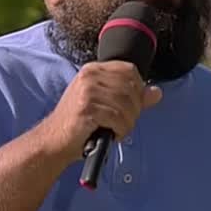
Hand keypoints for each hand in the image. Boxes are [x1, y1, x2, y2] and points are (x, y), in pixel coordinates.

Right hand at [42, 60, 162, 162]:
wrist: (54, 141)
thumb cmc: (79, 124)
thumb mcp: (106, 105)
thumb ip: (132, 97)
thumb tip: (156, 92)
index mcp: (94, 69)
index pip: (130, 70)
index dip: (137, 90)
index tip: (130, 106)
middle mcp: (90, 75)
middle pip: (131, 87)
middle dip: (134, 110)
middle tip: (122, 123)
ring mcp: (87, 90)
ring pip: (127, 104)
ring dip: (127, 123)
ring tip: (116, 130)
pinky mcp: (87, 108)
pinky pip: (118, 118)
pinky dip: (120, 130)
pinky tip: (111, 135)